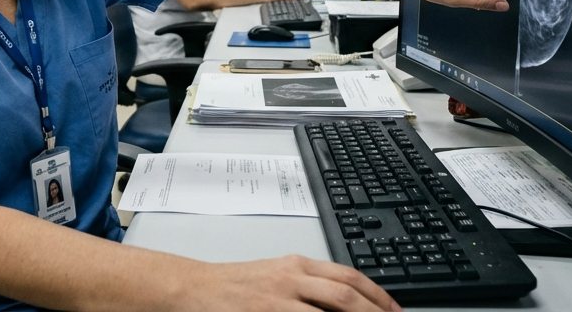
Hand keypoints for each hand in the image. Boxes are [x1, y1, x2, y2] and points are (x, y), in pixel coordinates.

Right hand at [179, 255, 401, 311]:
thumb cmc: (234, 286)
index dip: (378, 296)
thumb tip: (347, 301)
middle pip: (344, 295)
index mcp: (298, 265)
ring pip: (327, 311)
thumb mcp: (277, 275)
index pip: (349, 276)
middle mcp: (291, 279)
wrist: (193, 288)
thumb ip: (310, 285)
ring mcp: (276, 300)